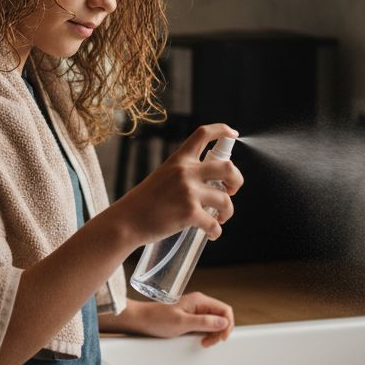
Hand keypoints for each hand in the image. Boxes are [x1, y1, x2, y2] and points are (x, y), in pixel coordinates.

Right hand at [107, 124, 243, 246]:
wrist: (127, 221)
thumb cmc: (145, 202)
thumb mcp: (163, 177)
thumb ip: (184, 174)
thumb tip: (211, 184)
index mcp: (179, 160)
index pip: (203, 134)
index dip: (223, 130)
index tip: (233, 134)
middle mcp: (186, 172)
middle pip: (227, 167)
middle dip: (237, 180)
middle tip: (231, 190)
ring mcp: (188, 192)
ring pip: (225, 200)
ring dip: (228, 211)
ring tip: (220, 218)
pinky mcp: (189, 213)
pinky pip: (214, 224)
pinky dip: (216, 231)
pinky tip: (212, 234)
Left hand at [112, 293, 234, 346]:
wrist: (140, 320)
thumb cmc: (157, 319)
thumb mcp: (182, 323)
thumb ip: (204, 322)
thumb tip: (223, 322)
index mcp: (200, 300)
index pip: (225, 310)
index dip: (227, 325)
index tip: (221, 338)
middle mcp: (199, 303)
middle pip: (221, 316)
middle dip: (220, 331)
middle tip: (208, 342)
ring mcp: (194, 310)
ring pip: (214, 322)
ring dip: (212, 333)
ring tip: (203, 342)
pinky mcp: (189, 317)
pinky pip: (204, 325)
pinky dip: (205, 333)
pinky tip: (198, 339)